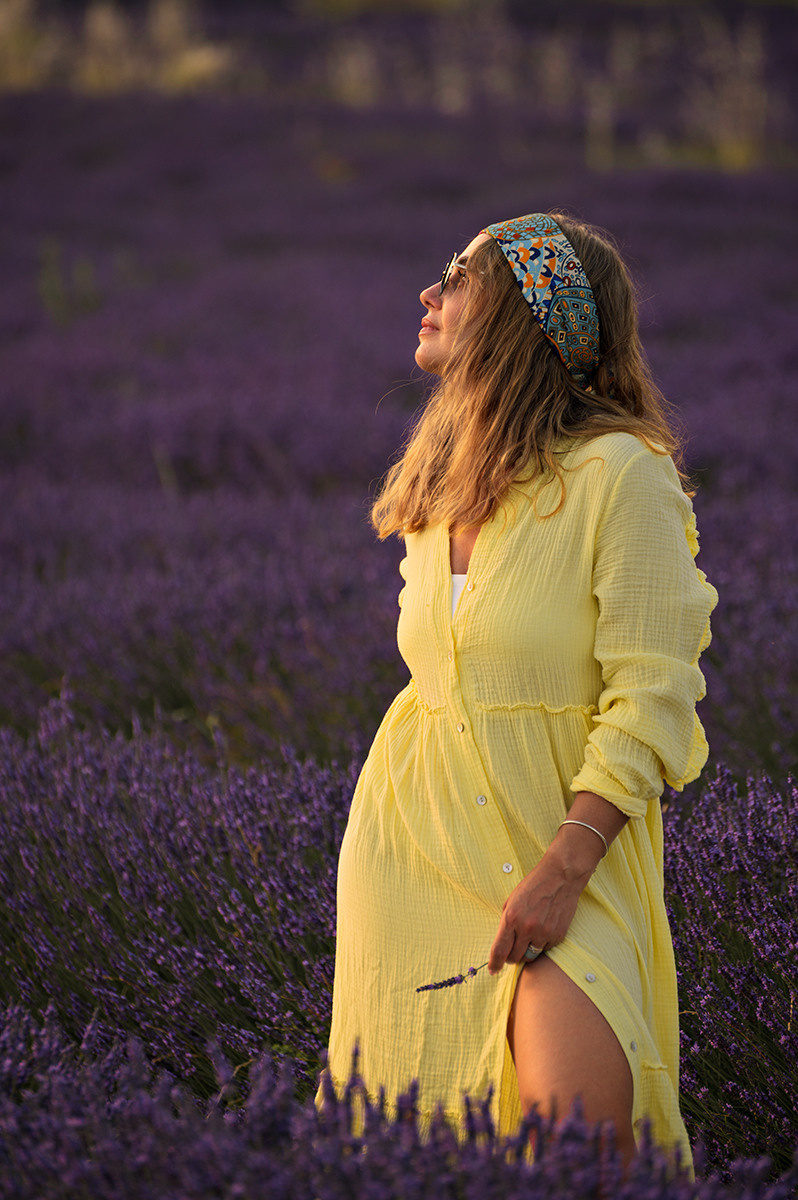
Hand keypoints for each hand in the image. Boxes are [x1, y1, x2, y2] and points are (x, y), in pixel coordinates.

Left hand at [488, 794, 626, 973]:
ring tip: (528, 938)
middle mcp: (526, 928)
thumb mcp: (512, 899)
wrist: (560, 877)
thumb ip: (506, 920)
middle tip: (513, 949)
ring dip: (527, 952)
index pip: (499, 949)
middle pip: (515, 957)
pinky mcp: (557, 935)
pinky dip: (542, 944)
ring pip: (531, 956)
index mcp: (511, 917)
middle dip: (511, 956)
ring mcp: (543, 933)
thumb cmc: (534, 885)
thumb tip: (503, 941)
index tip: (493, 970)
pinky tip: (543, 929)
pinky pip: (545, 949)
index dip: (494, 963)